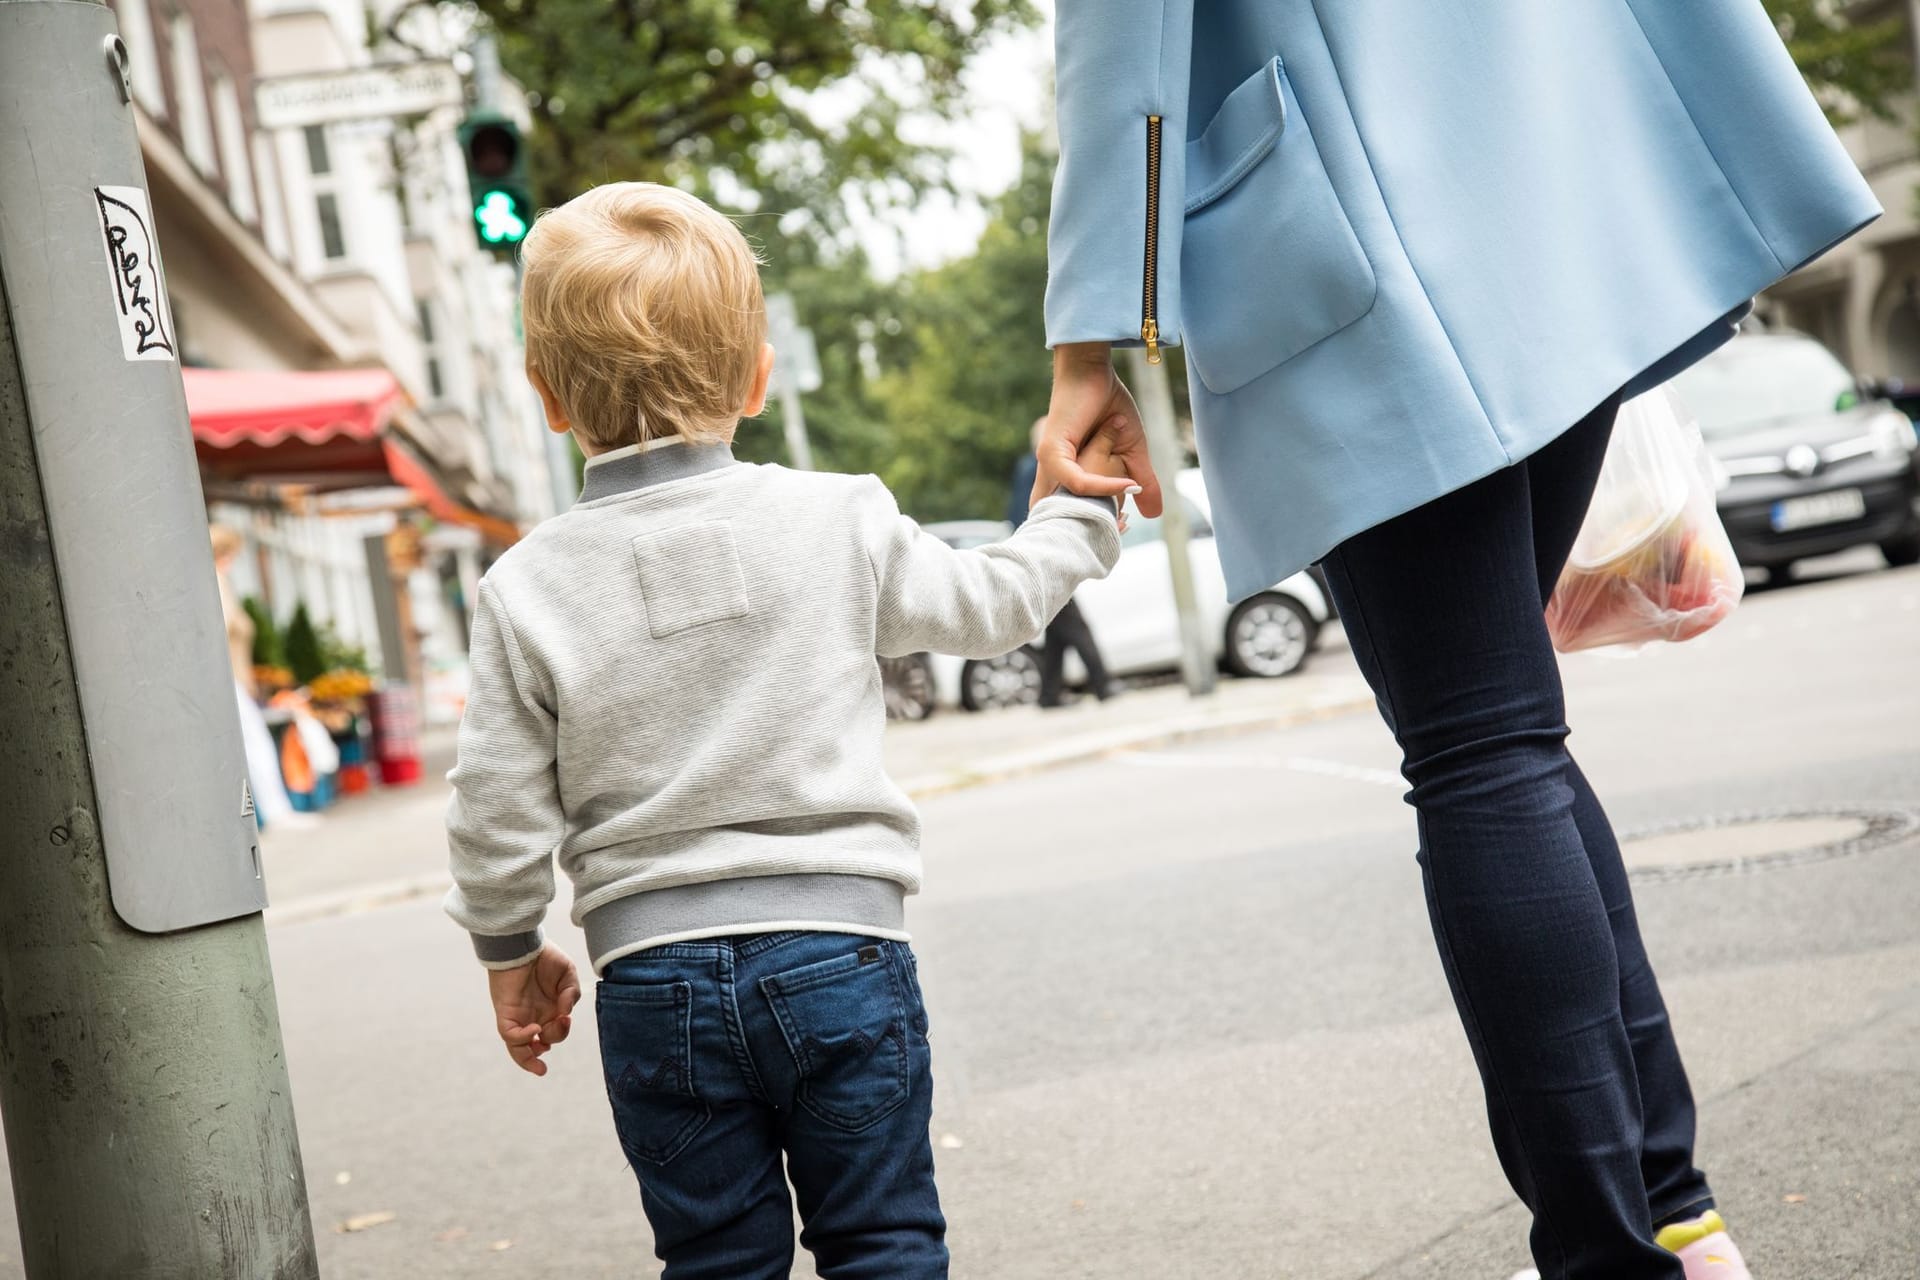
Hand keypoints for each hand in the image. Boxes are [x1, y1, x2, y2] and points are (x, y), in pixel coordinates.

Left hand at [488, 943, 580, 1076]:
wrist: (523, 943)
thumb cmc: (545, 957)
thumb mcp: (568, 976)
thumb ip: (572, 995)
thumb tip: (566, 1014)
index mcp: (549, 1010)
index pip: (552, 1033)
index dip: (560, 1034)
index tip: (566, 1020)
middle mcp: (533, 1017)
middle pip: (541, 1043)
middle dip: (554, 1037)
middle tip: (562, 1022)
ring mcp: (518, 1017)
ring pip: (520, 1048)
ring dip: (531, 1056)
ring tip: (542, 1049)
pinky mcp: (505, 1014)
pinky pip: (509, 1035)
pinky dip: (521, 1039)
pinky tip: (534, 1030)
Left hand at [1036, 342, 1162, 517]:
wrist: (1094, 370)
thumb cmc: (1108, 406)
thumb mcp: (1131, 452)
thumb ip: (1141, 482)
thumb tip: (1155, 515)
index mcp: (1065, 476)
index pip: (1073, 517)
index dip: (1098, 527)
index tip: (1126, 525)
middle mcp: (1051, 474)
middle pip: (1068, 519)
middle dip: (1095, 528)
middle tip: (1124, 528)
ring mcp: (1049, 464)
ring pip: (1070, 505)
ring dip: (1099, 514)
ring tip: (1125, 518)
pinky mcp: (1052, 452)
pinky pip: (1078, 481)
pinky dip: (1103, 487)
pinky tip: (1128, 485)